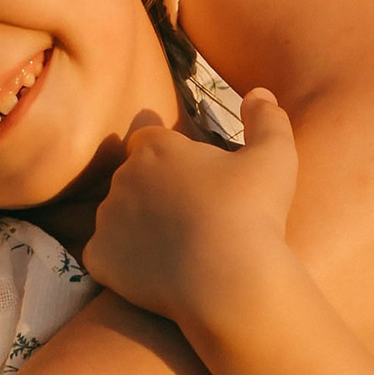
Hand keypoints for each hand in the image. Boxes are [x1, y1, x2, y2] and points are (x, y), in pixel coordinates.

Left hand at [82, 89, 300, 333]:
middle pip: (131, 177)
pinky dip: (123, 263)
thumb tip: (259, 93)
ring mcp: (106, 219)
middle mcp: (122, 177)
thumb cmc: (253, 213)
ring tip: (175, 248)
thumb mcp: (274, 156)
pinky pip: (103, 256)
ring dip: (137, 226)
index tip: (190, 174)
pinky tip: (153, 272)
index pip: (148, 137)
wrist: (229, 281)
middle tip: (188, 214)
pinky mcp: (99, 259)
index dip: (168, 154)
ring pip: (116, 217)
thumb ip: (267, 118)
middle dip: (152, 190)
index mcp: (156, 147)